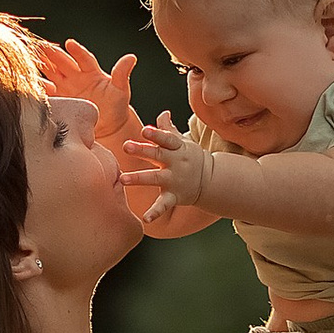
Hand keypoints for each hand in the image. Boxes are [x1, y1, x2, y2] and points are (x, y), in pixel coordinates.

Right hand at [35, 33, 139, 153]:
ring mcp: (66, 88)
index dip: (77, 51)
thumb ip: (122, 74)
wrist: (109, 127)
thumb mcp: (120, 90)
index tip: (70, 43)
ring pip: (51, 74)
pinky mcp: (60, 100)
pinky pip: (48, 92)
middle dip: (52, 54)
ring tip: (32, 61)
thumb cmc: (117, 106)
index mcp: (91, 72)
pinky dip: (41, 88)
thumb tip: (131, 57)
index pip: (83, 59)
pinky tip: (33, 84)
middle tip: (41, 46)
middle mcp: (76, 77)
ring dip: (42, 67)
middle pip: (62, 62)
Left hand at [114, 110, 213, 224]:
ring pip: (155, 178)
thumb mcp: (182, 142)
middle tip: (126, 146)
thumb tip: (162, 112)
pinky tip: (145, 219)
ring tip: (123, 179)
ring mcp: (174, 180)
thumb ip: (168, 129)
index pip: (166, 139)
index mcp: (176, 148)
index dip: (156, 133)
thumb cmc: (190, 157)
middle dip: (142, 150)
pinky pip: (164, 205)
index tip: (144, 130)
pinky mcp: (174, 196)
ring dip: (139, 178)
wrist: (210, 179)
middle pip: (157, 154)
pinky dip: (155, 212)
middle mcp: (175, 163)